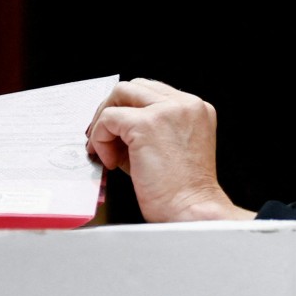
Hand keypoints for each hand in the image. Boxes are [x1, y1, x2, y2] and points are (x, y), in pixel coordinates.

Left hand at [86, 78, 253, 222]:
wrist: (191, 209)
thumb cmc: (182, 190)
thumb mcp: (172, 148)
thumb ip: (151, 129)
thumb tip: (116, 127)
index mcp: (195, 108)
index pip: (153, 91)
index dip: (129, 109)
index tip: (118, 131)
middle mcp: (185, 104)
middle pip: (135, 86)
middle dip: (112, 109)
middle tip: (103, 136)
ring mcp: (166, 111)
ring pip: (120, 93)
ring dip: (104, 120)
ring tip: (106, 149)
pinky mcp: (146, 124)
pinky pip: (108, 119)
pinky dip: (101, 139)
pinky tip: (110, 161)